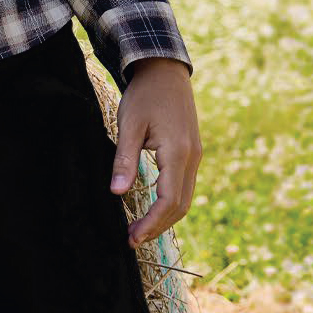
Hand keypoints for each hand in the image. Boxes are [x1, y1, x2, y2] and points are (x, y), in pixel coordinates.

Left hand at [110, 57, 200, 245]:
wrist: (166, 71)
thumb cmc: (144, 95)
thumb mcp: (129, 124)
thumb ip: (124, 160)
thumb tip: (116, 193)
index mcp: (178, 152)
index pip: (168, 200)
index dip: (151, 223)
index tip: (132, 238)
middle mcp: (192, 157)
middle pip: (181, 205)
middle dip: (158, 227)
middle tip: (132, 240)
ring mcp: (195, 155)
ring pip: (185, 198)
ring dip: (165, 218)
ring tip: (140, 230)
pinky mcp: (191, 152)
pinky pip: (184, 186)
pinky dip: (170, 203)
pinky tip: (152, 208)